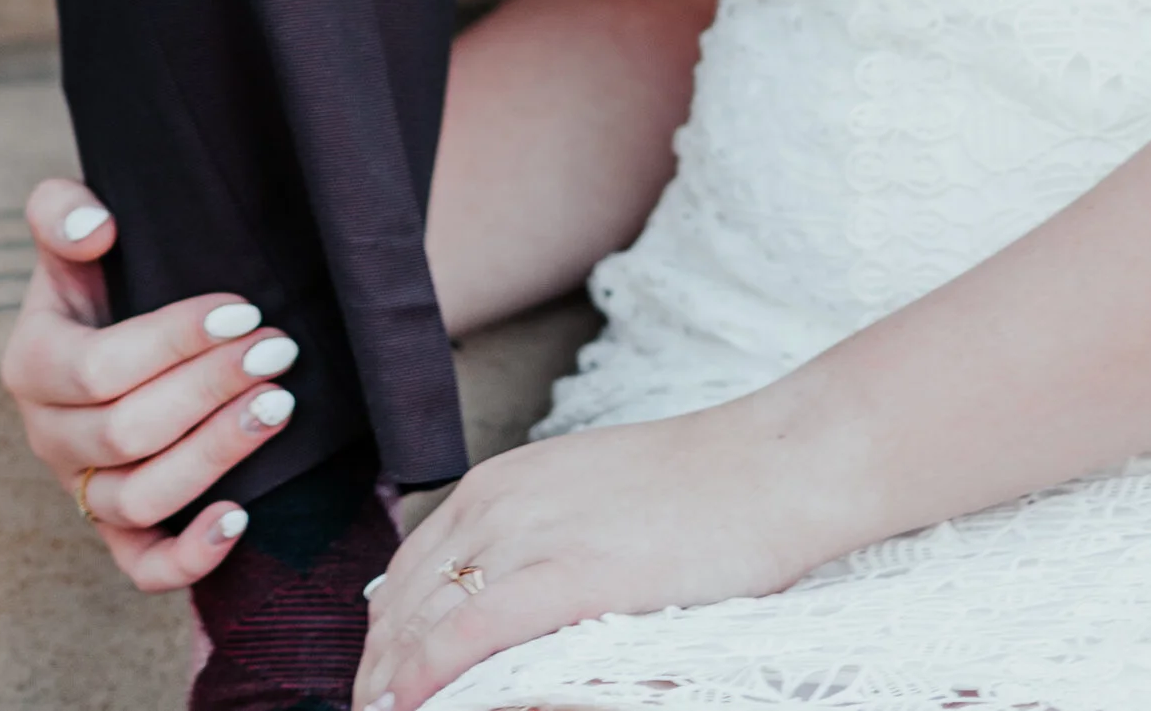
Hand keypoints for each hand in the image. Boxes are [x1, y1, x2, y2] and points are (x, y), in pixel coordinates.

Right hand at [0, 178, 298, 588]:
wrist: (112, 319)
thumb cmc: (103, 273)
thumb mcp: (71, 233)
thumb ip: (63, 212)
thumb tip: (96, 227)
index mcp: (33, 364)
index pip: (99, 368)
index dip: (173, 342)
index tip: (243, 310)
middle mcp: (50, 436)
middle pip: (128, 432)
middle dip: (210, 389)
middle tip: (279, 349)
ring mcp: (81, 490)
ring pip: (141, 498)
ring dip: (214, 455)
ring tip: (278, 406)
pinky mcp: (117, 529)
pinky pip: (142, 566)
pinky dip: (188, 558)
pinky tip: (240, 517)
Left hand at [355, 404, 832, 710]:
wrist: (772, 464)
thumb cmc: (697, 488)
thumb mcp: (588, 496)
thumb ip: (532, 537)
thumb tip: (486, 600)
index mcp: (502, 481)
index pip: (405, 573)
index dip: (383, 640)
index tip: (381, 686)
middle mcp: (501, 501)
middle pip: (401, 603)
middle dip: (378, 671)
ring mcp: (532, 536)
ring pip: (424, 623)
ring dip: (394, 681)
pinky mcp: (569, 575)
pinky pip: (470, 634)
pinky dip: (428, 675)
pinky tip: (410, 705)